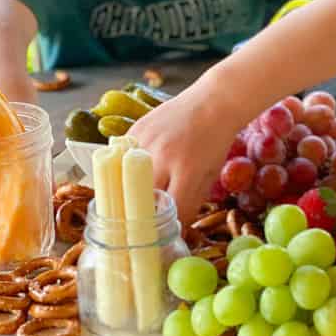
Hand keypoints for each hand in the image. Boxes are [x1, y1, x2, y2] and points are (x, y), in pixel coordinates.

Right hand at [128, 88, 237, 228]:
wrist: (212, 102)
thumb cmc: (215, 141)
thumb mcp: (209, 176)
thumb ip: (190, 202)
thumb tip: (174, 226)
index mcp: (187, 171)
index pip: (167, 212)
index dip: (162, 226)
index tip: (157, 233)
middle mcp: (162, 157)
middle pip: (139, 199)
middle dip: (140, 213)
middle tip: (142, 218)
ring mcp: (145, 141)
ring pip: (124, 180)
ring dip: (128, 191)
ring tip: (133, 196)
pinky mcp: (134, 130)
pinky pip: (120, 159)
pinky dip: (124, 169)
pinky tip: (133, 170)